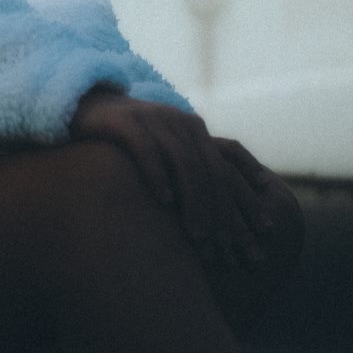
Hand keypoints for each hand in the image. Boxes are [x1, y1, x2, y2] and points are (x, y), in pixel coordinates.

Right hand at [68, 88, 279, 267]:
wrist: (88, 105)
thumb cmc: (129, 138)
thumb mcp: (165, 150)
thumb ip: (188, 171)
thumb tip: (217, 212)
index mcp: (196, 131)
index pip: (229, 168)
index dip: (247, 199)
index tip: (264, 230)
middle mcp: (182, 123)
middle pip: (212, 172)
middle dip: (223, 213)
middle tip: (229, 248)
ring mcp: (156, 120)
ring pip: (185, 165)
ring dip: (194, 203)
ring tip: (198, 235)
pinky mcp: (127, 122)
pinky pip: (147, 151)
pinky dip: (159, 176)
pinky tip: (164, 202)